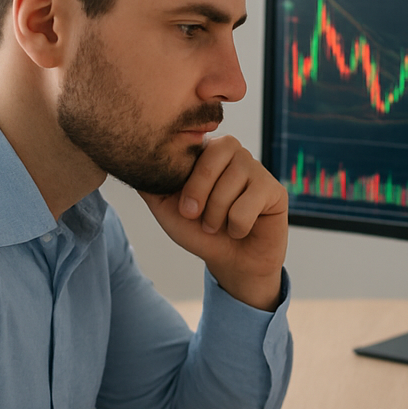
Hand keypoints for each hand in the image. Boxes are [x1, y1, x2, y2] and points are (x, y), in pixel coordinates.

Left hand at [139, 136, 287, 309]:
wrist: (230, 264)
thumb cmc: (201, 233)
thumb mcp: (167, 208)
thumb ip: (151, 183)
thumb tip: (132, 160)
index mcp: (208, 153)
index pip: (197, 144)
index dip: (189, 180)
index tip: (186, 209)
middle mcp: (234, 155)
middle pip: (217, 154)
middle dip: (201, 191)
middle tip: (197, 217)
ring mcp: (257, 170)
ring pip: (233, 181)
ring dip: (218, 215)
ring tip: (219, 226)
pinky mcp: (275, 190)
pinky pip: (250, 202)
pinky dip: (238, 224)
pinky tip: (241, 229)